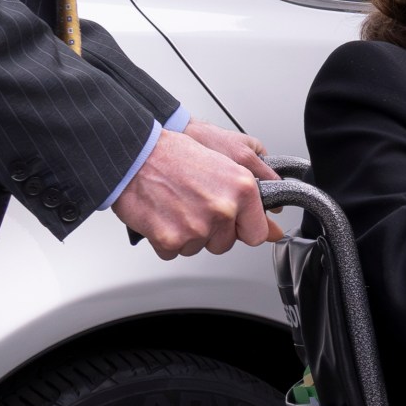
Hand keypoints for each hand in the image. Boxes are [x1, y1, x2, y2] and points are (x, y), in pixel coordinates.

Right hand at [112, 129, 270, 257]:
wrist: (133, 154)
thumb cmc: (173, 154)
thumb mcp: (224, 165)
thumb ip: (251, 201)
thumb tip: (272, 231)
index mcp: (241, 189)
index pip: (257, 233)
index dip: (242, 228)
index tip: (234, 223)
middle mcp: (223, 209)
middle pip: (224, 243)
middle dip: (210, 230)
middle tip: (193, 204)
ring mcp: (197, 227)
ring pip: (197, 248)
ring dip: (186, 233)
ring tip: (175, 204)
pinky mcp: (171, 240)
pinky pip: (173, 252)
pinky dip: (164, 238)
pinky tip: (161, 214)